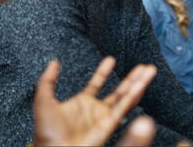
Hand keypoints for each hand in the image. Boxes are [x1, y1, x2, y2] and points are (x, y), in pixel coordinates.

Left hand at [33, 57, 156, 145]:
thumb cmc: (46, 133)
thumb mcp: (43, 100)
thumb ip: (47, 80)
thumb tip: (53, 62)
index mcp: (82, 103)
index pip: (96, 84)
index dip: (103, 72)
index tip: (110, 59)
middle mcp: (96, 110)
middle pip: (119, 91)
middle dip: (132, 78)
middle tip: (144, 66)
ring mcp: (104, 117)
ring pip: (126, 97)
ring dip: (138, 83)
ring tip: (149, 71)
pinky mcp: (109, 124)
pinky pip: (123, 108)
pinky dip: (133, 95)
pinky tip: (140, 85)